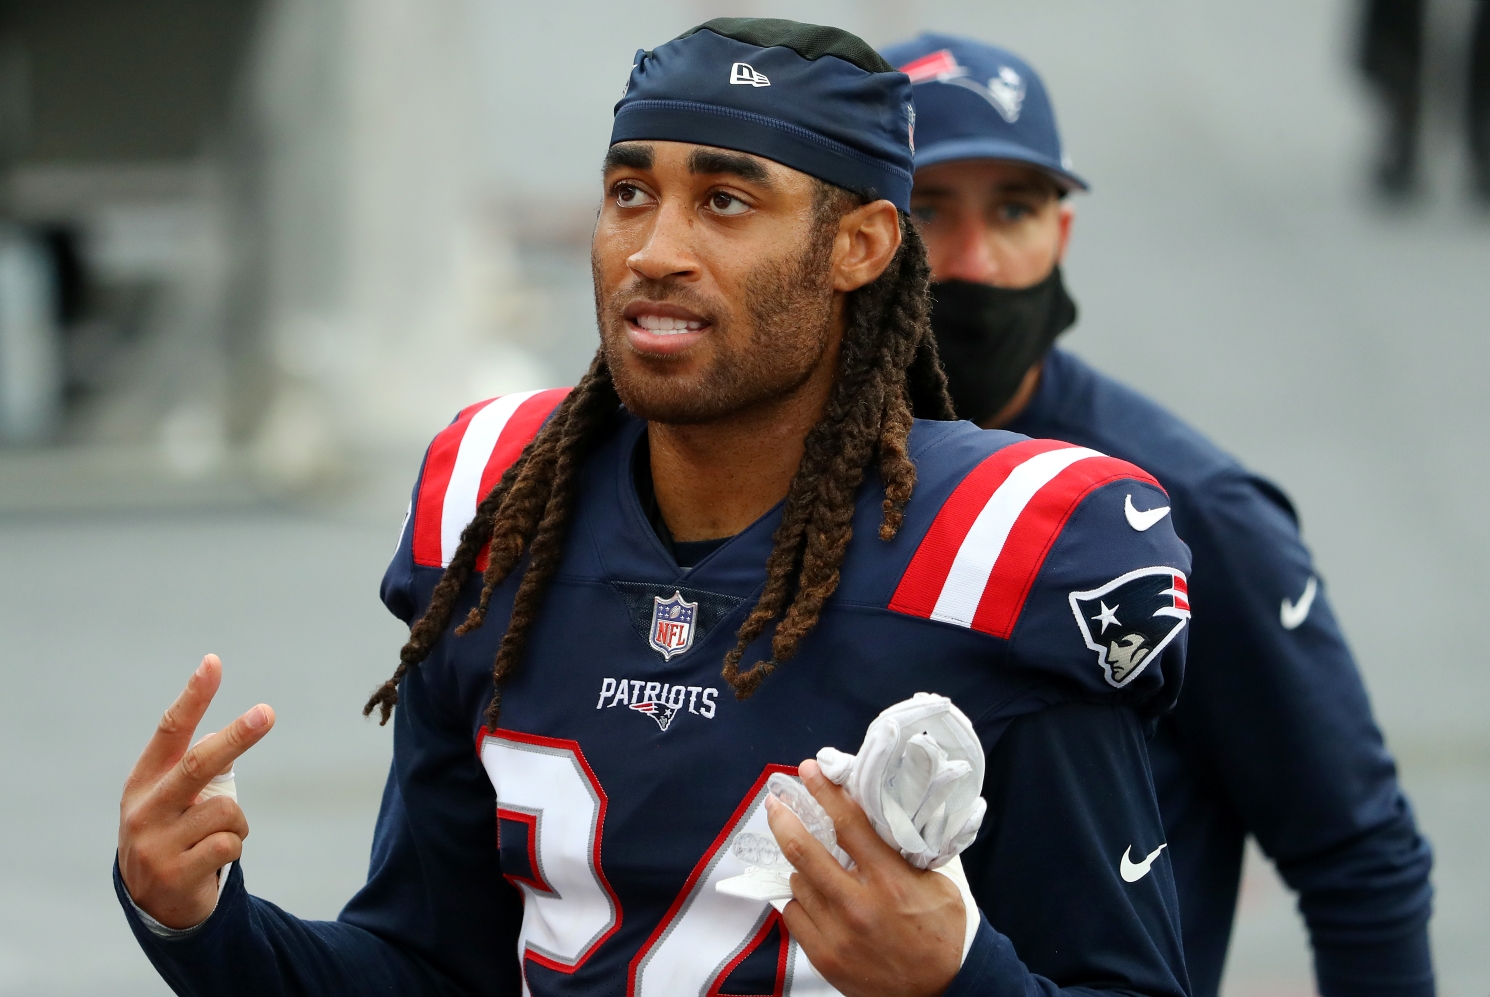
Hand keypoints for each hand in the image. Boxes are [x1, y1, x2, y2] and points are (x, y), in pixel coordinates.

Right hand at [118, 655, 274, 928]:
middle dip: (237, 737)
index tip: (213, 662)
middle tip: (267, 711)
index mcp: (143, 782)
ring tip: (217, 838)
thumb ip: (195, 766)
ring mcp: (155, 844)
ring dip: (237, 823)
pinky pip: (230, 844)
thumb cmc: (171, 834)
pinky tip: (214, 860)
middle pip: (199, 764)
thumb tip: (237, 726)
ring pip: (227, 811)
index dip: (193, 696)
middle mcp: (143, 810)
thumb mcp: (172, 799)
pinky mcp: (175, 875)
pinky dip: (235, 846)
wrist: (153, 905)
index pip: (170, 731)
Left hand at [767, 759, 964, 996]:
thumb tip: (880, 809)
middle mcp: (858, 905)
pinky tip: (812, 895)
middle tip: (776, 802)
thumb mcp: (936, 881)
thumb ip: (906, 848)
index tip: (808, 770)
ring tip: (810, 860)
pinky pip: (794, 916)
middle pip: (804, 851)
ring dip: (800, 868)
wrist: (945, 989)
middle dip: (784, 820)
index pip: (847, 824)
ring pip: (797, 884)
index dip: (823, 792)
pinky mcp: (825, 958)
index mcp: (889, 879)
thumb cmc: (944, 931)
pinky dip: (800, 900)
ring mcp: (837, 934)